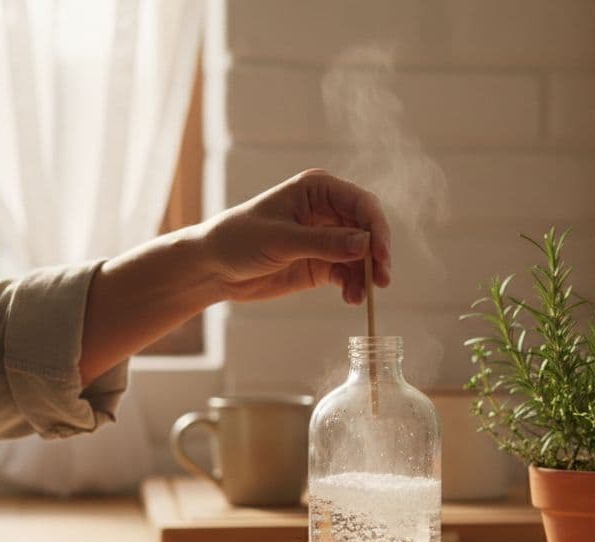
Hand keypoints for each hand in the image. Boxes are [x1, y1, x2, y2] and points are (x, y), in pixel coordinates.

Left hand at [200, 169, 391, 304]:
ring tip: (359, 297)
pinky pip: (348, 273)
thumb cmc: (238, 239)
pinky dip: (353, 286)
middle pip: (368, 229)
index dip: (377, 228)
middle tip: (381, 281)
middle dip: (376, 255)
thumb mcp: (280, 240)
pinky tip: (350, 298)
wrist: (213, 267)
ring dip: (365, 276)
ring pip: (362, 255)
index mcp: (317, 189)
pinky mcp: (321, 263)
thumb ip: (324, 243)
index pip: (361, 203)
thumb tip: (366, 244)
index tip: (381, 256)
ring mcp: (326, 238)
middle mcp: (327, 210)